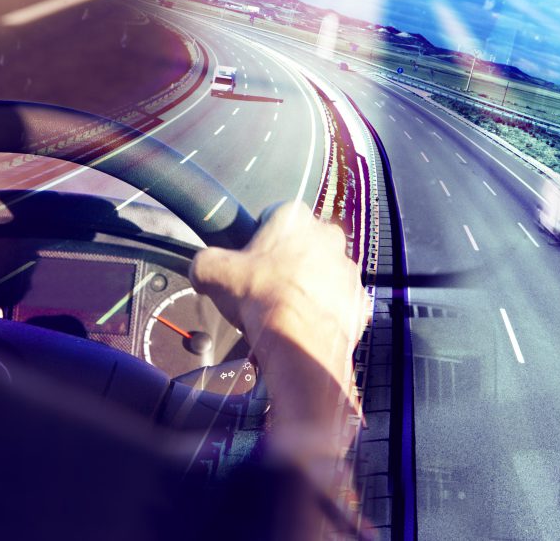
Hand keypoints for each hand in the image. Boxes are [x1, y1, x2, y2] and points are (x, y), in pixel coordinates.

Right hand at [189, 202, 367, 427]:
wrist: (299, 341)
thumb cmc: (260, 298)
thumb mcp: (212, 271)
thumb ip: (204, 261)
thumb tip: (202, 270)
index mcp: (294, 217)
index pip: (272, 216)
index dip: (256, 239)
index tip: (249, 261)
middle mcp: (327, 235)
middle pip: (301, 244)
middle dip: (286, 262)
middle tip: (265, 288)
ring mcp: (347, 268)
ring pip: (322, 272)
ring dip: (307, 286)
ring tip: (284, 310)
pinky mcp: (357, 298)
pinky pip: (337, 301)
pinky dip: (323, 311)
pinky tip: (304, 324)